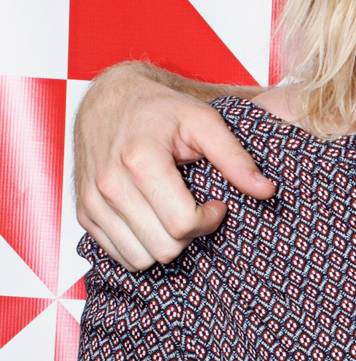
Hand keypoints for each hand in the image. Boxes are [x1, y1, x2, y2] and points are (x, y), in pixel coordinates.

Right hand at [75, 62, 274, 268]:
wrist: (109, 100)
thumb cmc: (159, 110)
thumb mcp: (203, 121)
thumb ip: (235, 157)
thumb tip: (266, 190)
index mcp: (140, 161)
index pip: (181, 223)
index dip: (209, 220)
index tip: (216, 203)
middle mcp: (110, 184)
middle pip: (164, 247)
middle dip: (190, 235)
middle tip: (196, 210)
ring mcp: (92, 202)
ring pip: (141, 259)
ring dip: (167, 244)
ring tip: (175, 215)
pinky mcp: (84, 214)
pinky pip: (120, 257)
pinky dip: (143, 248)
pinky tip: (155, 222)